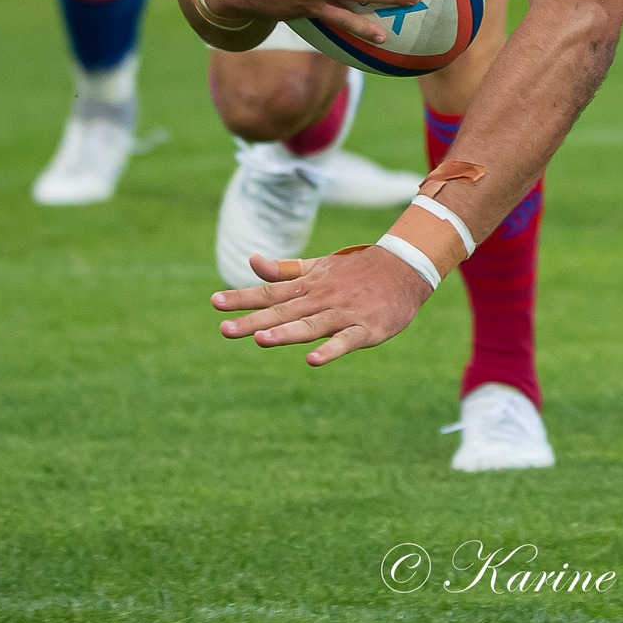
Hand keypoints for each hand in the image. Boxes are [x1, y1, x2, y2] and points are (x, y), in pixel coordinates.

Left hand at [214, 247, 431, 365]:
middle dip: (254, 321)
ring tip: (261, 340)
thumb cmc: (357, 270)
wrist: (406, 268)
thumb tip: (251, 262)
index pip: (270, 292)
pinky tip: (313, 360)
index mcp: (309, 285)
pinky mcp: (366, 328)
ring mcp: (344, 313)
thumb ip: (285, 270)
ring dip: (287, 332)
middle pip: (284, 311)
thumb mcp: (319, 267)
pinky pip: (346, 341)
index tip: (215, 302)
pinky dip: (331, 349)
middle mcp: (322, 298)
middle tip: (225, 329)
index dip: (243, 297)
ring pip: (311, 325)